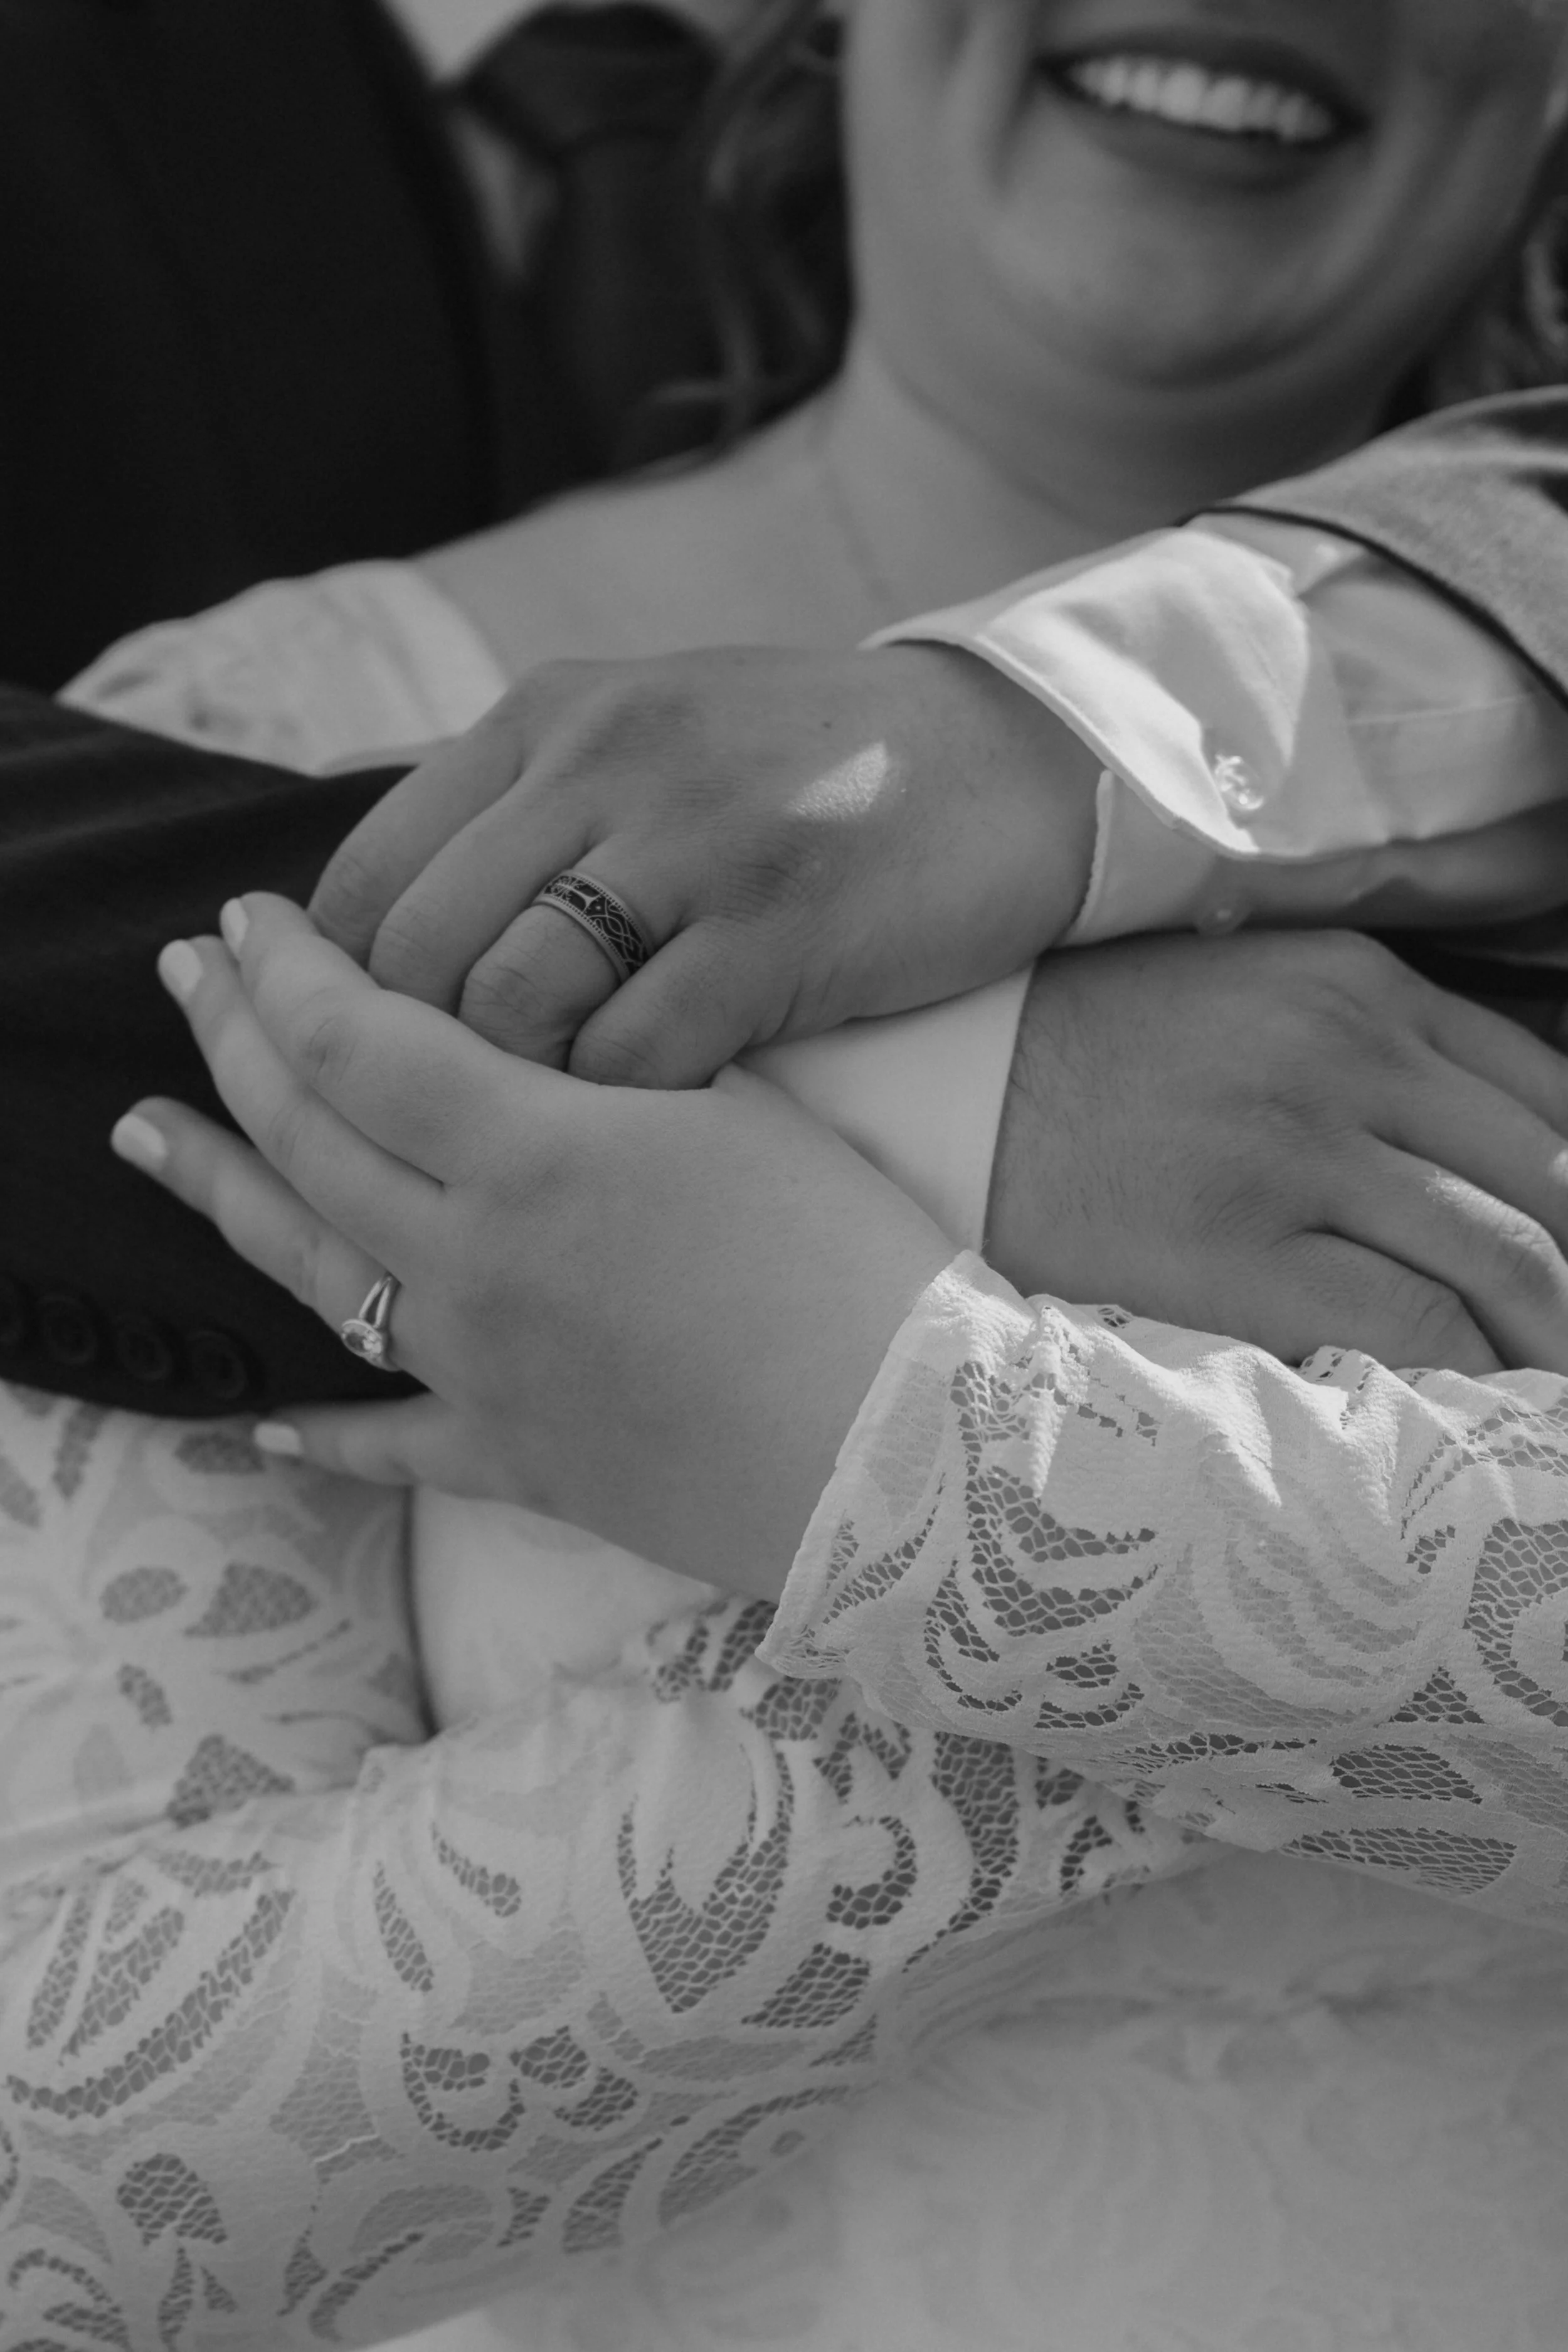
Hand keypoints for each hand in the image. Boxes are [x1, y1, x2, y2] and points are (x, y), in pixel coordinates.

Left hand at [120, 897, 951, 1595]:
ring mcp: (481, 1369)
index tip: (244, 915)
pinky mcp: (518, 1459)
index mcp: (535, 1153)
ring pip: (312, 1267)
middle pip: (310, 1136)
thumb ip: (610, 1061)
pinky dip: (323, 1431)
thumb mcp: (740, 1115)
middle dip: (234, 1040)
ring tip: (146, 1135)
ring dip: (219, 1189)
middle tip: (181, 976)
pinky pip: (392, 1441)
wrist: (919, 1451)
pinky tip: (263, 1423)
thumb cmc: (861, 1260)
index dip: (285, 969)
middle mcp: (475, 1258)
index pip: (358, 1039)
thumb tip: (518, 1032)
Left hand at [307, 643, 1101, 1086]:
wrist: (1008, 761)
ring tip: (559, 1125)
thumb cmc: (804, 776)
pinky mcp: (777, 928)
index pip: (366, 879)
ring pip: (512, 1004)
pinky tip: (649, 1121)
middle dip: (420, 1060)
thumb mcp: (640, 734)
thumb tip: (364, 931)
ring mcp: (691, 841)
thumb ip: (513, 806)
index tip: (380, 1067)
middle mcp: (600, 761)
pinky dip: (618, 1107)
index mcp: (547, 716)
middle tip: (468, 1123)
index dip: (343, 998)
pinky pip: (635, 1054)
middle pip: (419, 953)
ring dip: (518, 1091)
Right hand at [989, 929, 1567, 1374]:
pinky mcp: (1234, 1248)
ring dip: (1555, 1344)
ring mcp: (1294, 1149)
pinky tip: (1470, 1413)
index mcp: (1357, 984)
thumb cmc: (1085, 1059)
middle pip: (1552, 1179)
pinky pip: (1410, 1325)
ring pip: (1506, 1258)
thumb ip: (1363, 1054)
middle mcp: (1346, 1051)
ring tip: (1553, 1401)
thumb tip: (1469, 1158)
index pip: (1550, 1091)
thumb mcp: (1248, 1005)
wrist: (935, 1087)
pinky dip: (1469, 1376)